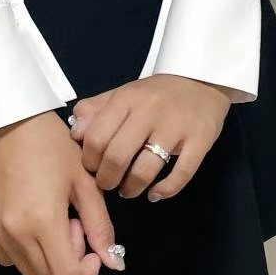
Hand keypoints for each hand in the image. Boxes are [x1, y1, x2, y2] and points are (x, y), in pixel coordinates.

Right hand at [0, 111, 125, 274]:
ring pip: (27, 270)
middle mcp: (13, 232)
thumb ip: (100, 226)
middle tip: (71, 224)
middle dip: (68, 261)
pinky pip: (6, 256)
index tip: (91, 246)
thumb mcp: (84, 182)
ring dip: (45, 257)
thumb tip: (114, 264)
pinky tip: (29, 218)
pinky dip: (22, 249)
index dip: (86, 272)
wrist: (9, 120)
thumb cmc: (53, 145)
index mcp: (43, 221)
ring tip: (50, 219)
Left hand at [69, 74, 232, 200]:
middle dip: (107, 179)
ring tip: (128, 190)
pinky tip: (154, 194)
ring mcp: (176, 126)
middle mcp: (150, 111)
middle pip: (117, 156)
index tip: (92, 168)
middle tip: (108, 183)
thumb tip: (75, 134)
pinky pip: (181, 173)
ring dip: (131, 188)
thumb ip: (95, 111)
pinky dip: (164, 190)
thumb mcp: (122, 94)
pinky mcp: (200, 140)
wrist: (200, 80)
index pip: (96, 137)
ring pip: (146, 169)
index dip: (89, 161)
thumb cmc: (155, 94)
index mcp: (127, 99)